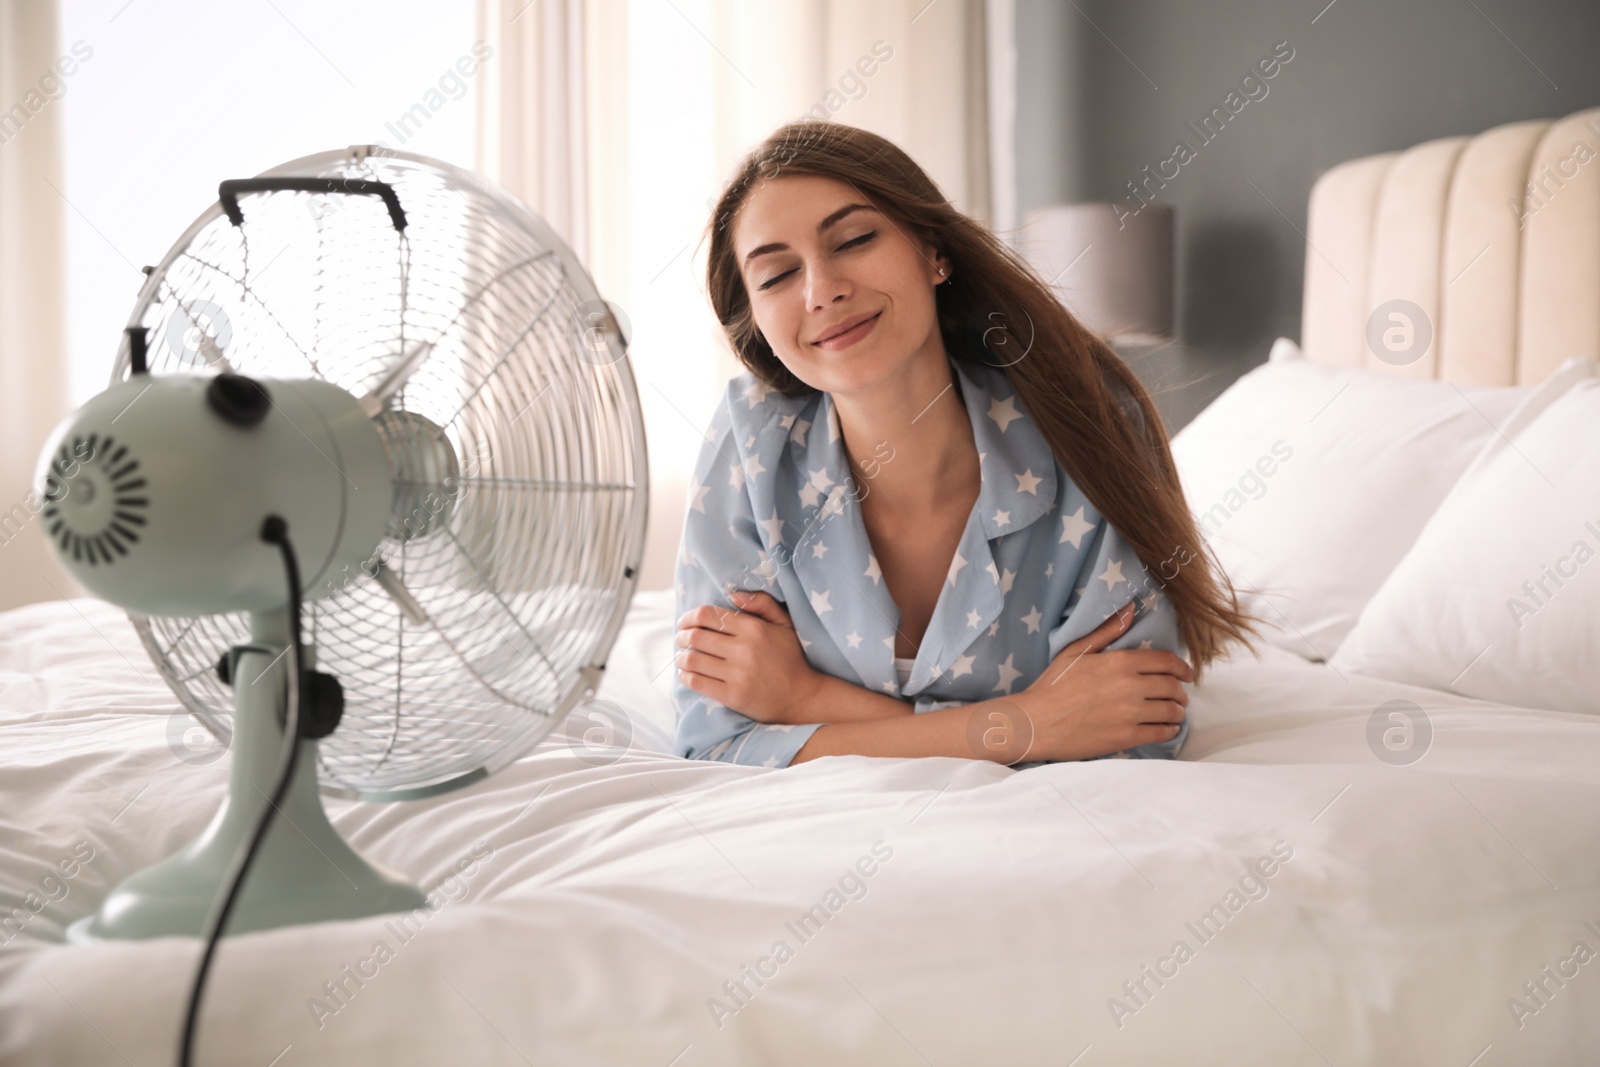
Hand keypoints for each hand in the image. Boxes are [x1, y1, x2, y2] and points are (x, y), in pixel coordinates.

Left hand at [675, 590, 821, 724]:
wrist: (802, 697)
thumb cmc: (790, 657)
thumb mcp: (784, 624)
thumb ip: (762, 603)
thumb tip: (732, 593)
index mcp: (754, 628)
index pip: (708, 615)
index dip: (690, 617)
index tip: (685, 622)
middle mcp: (744, 650)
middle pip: (696, 636)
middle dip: (682, 636)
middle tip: (680, 638)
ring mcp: (738, 674)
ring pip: (692, 659)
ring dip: (681, 656)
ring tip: (681, 656)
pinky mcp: (732, 696)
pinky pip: (697, 682)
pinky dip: (685, 676)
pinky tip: (686, 673)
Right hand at [1005, 600, 1192, 761]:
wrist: (1036, 723)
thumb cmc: (1053, 686)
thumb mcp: (1076, 651)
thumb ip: (1107, 631)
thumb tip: (1130, 608)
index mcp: (1120, 662)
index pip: (1166, 661)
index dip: (1182, 668)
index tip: (1187, 674)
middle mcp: (1130, 686)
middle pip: (1172, 687)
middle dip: (1180, 691)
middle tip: (1180, 696)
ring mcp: (1130, 713)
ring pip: (1170, 710)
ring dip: (1178, 711)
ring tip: (1175, 713)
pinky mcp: (1126, 737)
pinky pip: (1161, 732)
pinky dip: (1170, 730)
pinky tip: (1168, 728)